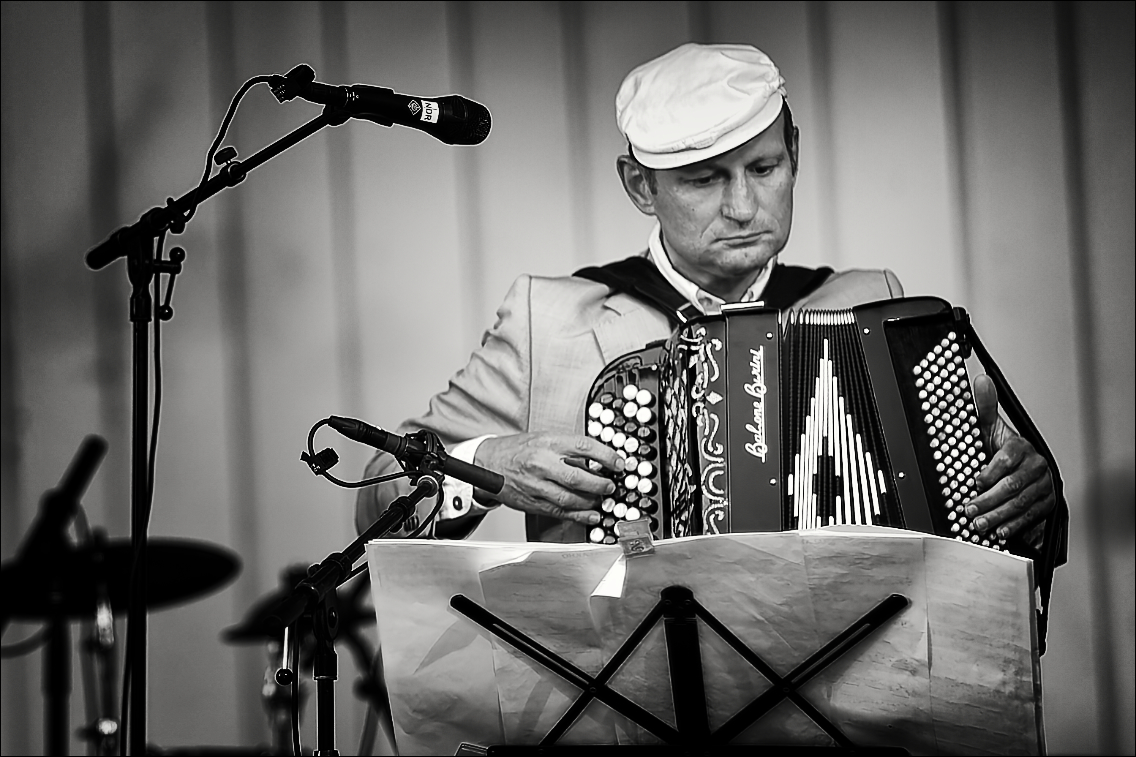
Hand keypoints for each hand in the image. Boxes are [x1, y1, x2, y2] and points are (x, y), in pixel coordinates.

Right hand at [473, 433, 623, 524]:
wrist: (488, 463)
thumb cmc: (517, 449)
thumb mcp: (544, 438)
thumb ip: (569, 449)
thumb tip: (598, 460)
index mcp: (547, 442)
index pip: (584, 447)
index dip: (606, 456)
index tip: (618, 464)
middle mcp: (542, 464)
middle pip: (578, 477)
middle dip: (601, 484)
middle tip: (611, 486)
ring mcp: (536, 485)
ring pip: (570, 498)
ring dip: (592, 501)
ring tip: (602, 499)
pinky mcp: (533, 502)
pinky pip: (560, 511)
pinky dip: (579, 515)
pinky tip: (591, 515)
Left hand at [965, 375, 1055, 539]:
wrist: (1023, 467)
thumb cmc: (1002, 449)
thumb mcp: (990, 428)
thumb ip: (984, 407)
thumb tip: (981, 380)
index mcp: (1022, 448)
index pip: (1008, 458)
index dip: (990, 472)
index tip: (974, 481)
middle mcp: (1036, 467)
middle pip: (1013, 486)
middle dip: (989, 501)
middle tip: (970, 510)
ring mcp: (1043, 487)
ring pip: (1021, 504)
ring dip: (999, 517)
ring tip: (980, 524)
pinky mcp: (1047, 504)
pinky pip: (1032, 518)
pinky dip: (1015, 527)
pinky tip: (1001, 532)